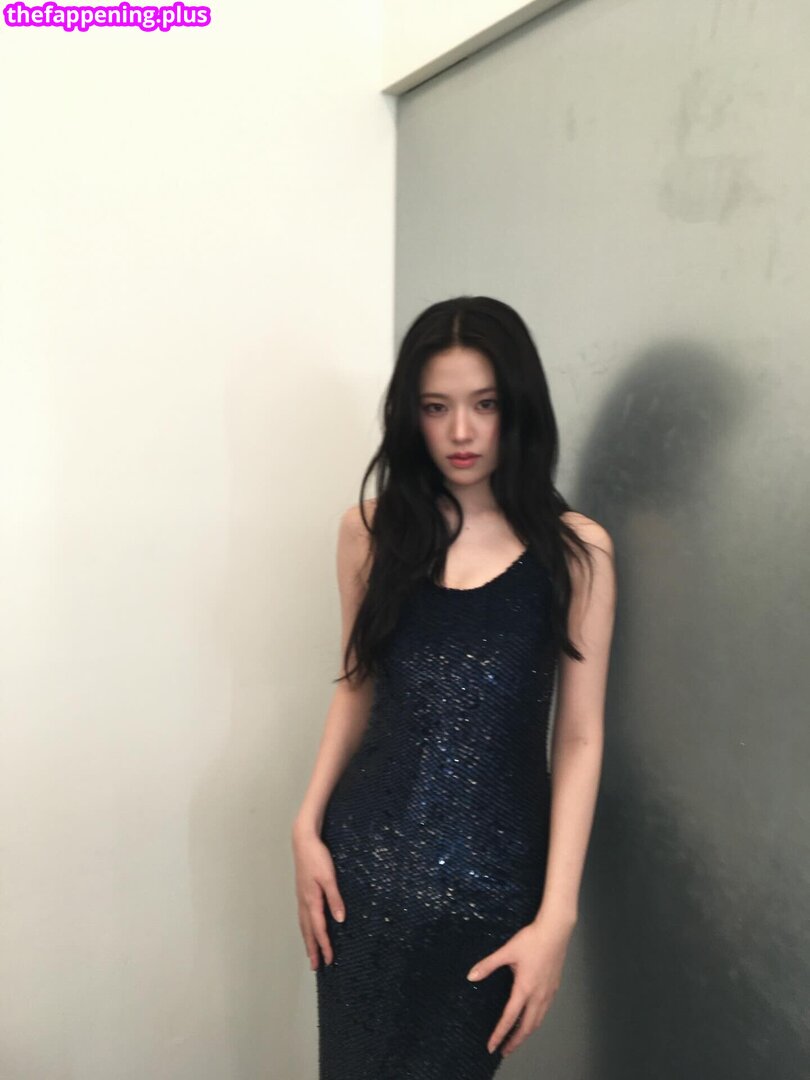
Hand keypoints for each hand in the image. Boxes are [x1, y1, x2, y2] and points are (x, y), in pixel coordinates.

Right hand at [291, 824, 345, 970]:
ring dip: (308, 940)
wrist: (303, 841)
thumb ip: (334, 898)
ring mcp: (301, 897)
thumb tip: (339, 919)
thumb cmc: (317, 857)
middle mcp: (304, 902)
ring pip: (303, 924)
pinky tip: (308, 928)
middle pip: (308, 931)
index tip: (329, 960)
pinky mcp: (302, 892)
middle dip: (312, 949)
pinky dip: (305, 927)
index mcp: (311, 900)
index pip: (318, 929)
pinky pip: (303, 916)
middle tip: (315, 966)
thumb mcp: (329, 877)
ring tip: (310, 953)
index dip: (324, 945)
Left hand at [466, 913, 573, 1057]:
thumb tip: (471, 976)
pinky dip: (535, 1021)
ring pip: (537, 1021)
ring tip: (516, 1039)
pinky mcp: (554, 987)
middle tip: (504, 1051)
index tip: (492, 1047)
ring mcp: (548, 993)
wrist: (555, 930)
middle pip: (527, 1027)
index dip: (499, 1034)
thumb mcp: (507, 951)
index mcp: (525, 989)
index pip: (510, 1018)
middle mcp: (538, 995)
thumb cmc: (531, 940)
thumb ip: (488, 965)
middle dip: (515, 1041)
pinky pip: (544, 1012)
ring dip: (526, 1033)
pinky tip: (531, 1019)